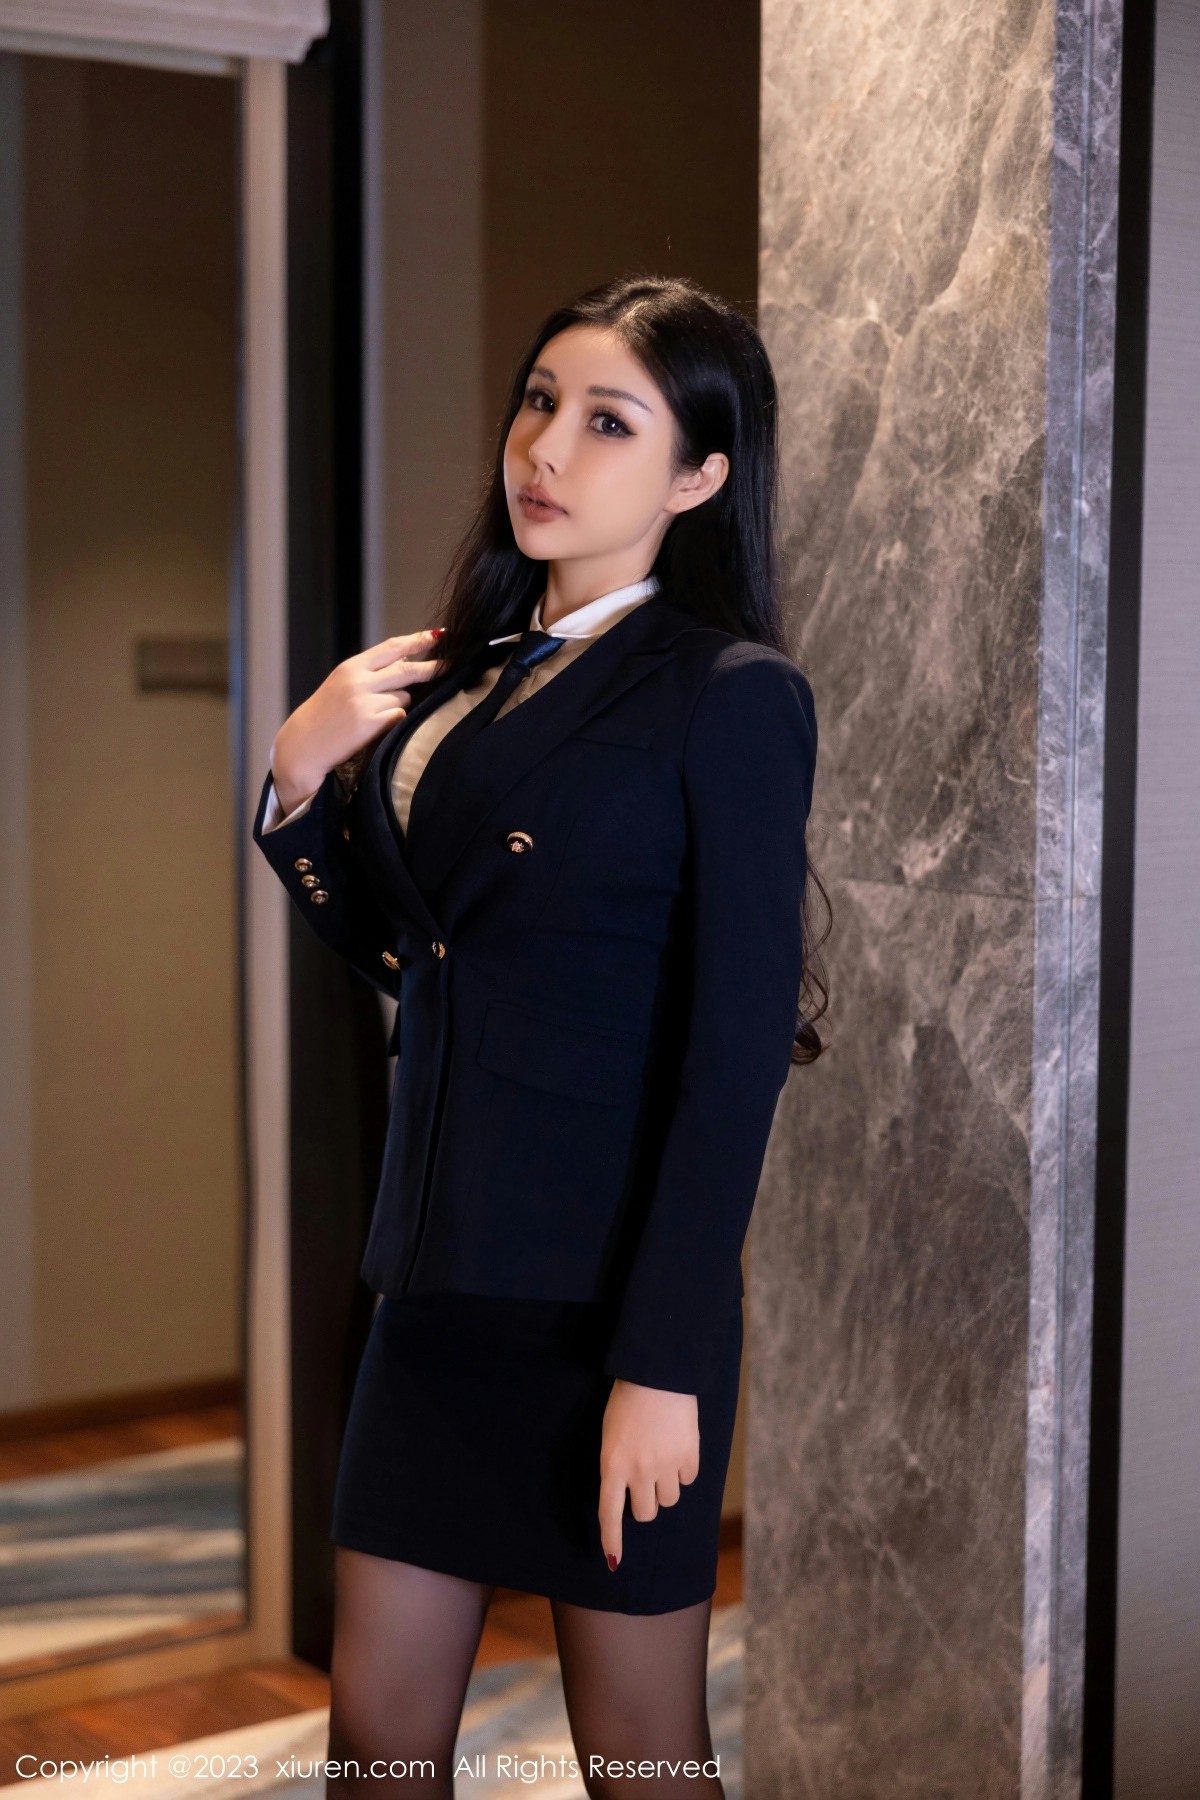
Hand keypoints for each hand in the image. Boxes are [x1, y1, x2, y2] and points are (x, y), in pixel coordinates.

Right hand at [270, 629, 445, 813]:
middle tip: (450, 664)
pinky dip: (395, 721)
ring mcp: (366, 702)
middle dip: (432, 668)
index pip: (391, 648)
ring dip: (401, 704)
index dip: (417, 640)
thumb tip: (408, 663)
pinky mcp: (371, 723)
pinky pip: (399, 717)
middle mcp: (359, 681)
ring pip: (404, 697)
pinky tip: (376, 728)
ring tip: (375, 714)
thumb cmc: (324, 716)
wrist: (302, 746)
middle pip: (407, 670)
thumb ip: (370, 673)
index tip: (437, 635)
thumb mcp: (341, 685)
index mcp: (351, 667)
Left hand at [598, 1378, 699, 1570]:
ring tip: (662, 1456)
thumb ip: (617, 1465)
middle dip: (645, 1502)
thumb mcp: (611, 1434)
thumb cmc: (628, 1400)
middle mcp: (638, 1471)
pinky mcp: (688, 1456)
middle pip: (644, 1513)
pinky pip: (688, 1479)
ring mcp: (665, 1465)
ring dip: (666, 1486)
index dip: (611, 1541)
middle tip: (645, 1481)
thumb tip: (627, 1493)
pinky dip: (684, 1469)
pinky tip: (677, 1446)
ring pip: (669, 1500)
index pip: (609, 1513)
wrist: (657, 1373)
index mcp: (612, 1464)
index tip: (613, 1562)